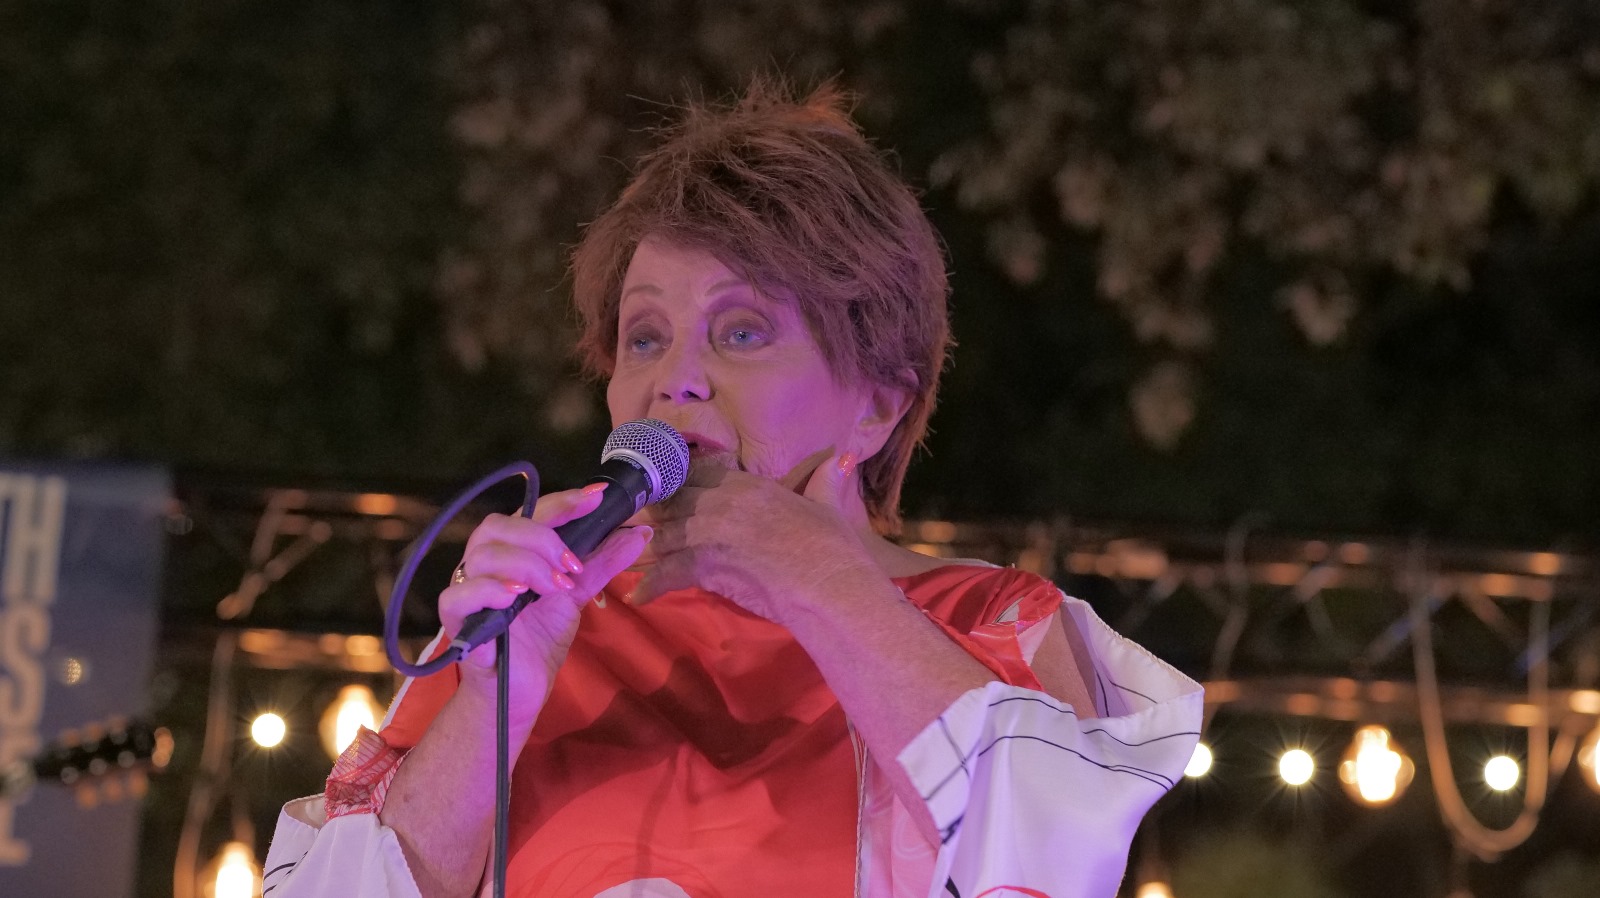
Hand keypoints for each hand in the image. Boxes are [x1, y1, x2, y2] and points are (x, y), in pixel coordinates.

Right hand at [441, 484, 653, 725]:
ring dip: (525, 564)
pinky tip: (515, 597)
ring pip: (482, 555)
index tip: (596, 498)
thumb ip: (601, 563)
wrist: (522, 690)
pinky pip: (458, 595)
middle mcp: (485, 563)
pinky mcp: (456, 621)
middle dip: (542, 538)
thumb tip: (639, 534)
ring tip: (554, 587)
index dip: (562, 502)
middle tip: (571, 566)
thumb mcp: (575, 596)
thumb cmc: (539, 639)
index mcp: (512, 551)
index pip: (531, 512)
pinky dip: (488, 590)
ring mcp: (467, 589)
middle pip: (499, 526)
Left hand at [631, 449, 879, 623]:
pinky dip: (649, 586)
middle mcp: (718, 503)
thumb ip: (825, 482)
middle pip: (669, 502)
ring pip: (660, 535)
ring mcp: (706, 534)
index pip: (693, 472)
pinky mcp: (701, 566)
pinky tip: (637, 596)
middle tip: (638, 523)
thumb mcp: (828, 507)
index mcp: (744, 484)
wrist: (825, 584)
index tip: (664, 488)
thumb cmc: (832, 546)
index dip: (675, 480)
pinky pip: (663, 574)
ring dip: (646, 547)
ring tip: (628, 556)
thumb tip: (842, 458)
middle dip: (654, 513)